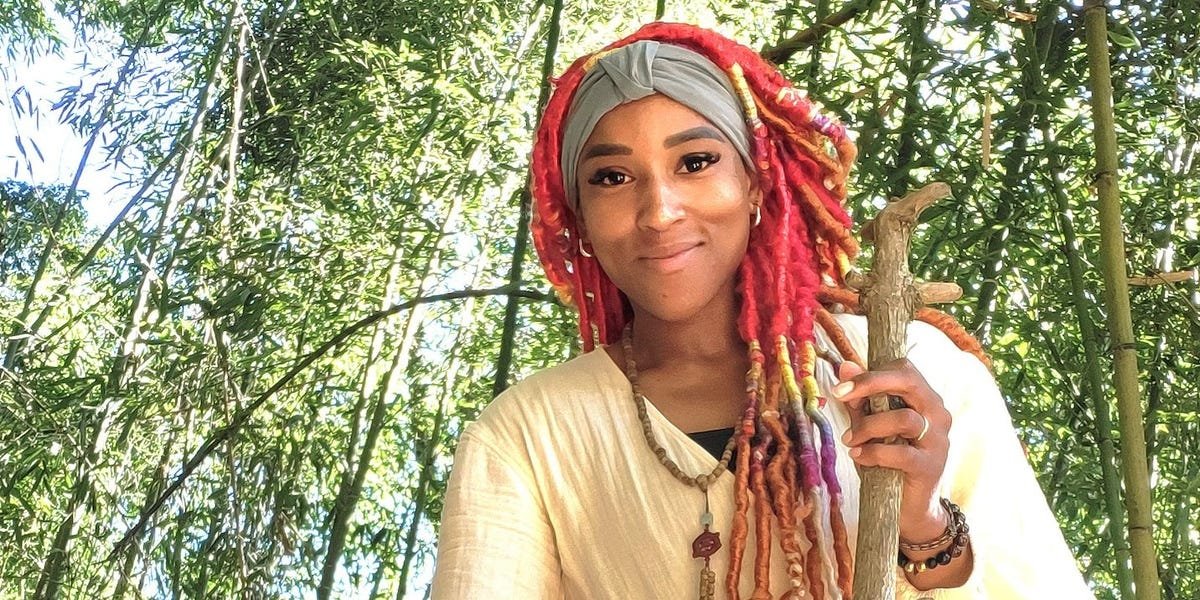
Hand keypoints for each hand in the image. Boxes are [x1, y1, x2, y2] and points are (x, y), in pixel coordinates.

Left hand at [831, 359, 950, 543]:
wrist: (910, 509)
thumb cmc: (888, 461)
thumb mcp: (871, 427)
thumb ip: (861, 400)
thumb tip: (845, 366)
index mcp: (925, 399)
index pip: (904, 369)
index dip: (871, 373)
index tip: (841, 388)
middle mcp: (938, 414)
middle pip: (909, 382)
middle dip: (870, 383)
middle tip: (839, 395)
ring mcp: (938, 440)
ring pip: (903, 418)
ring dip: (868, 426)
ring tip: (849, 440)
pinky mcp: (931, 466)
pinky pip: (900, 452)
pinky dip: (873, 452)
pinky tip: (858, 457)